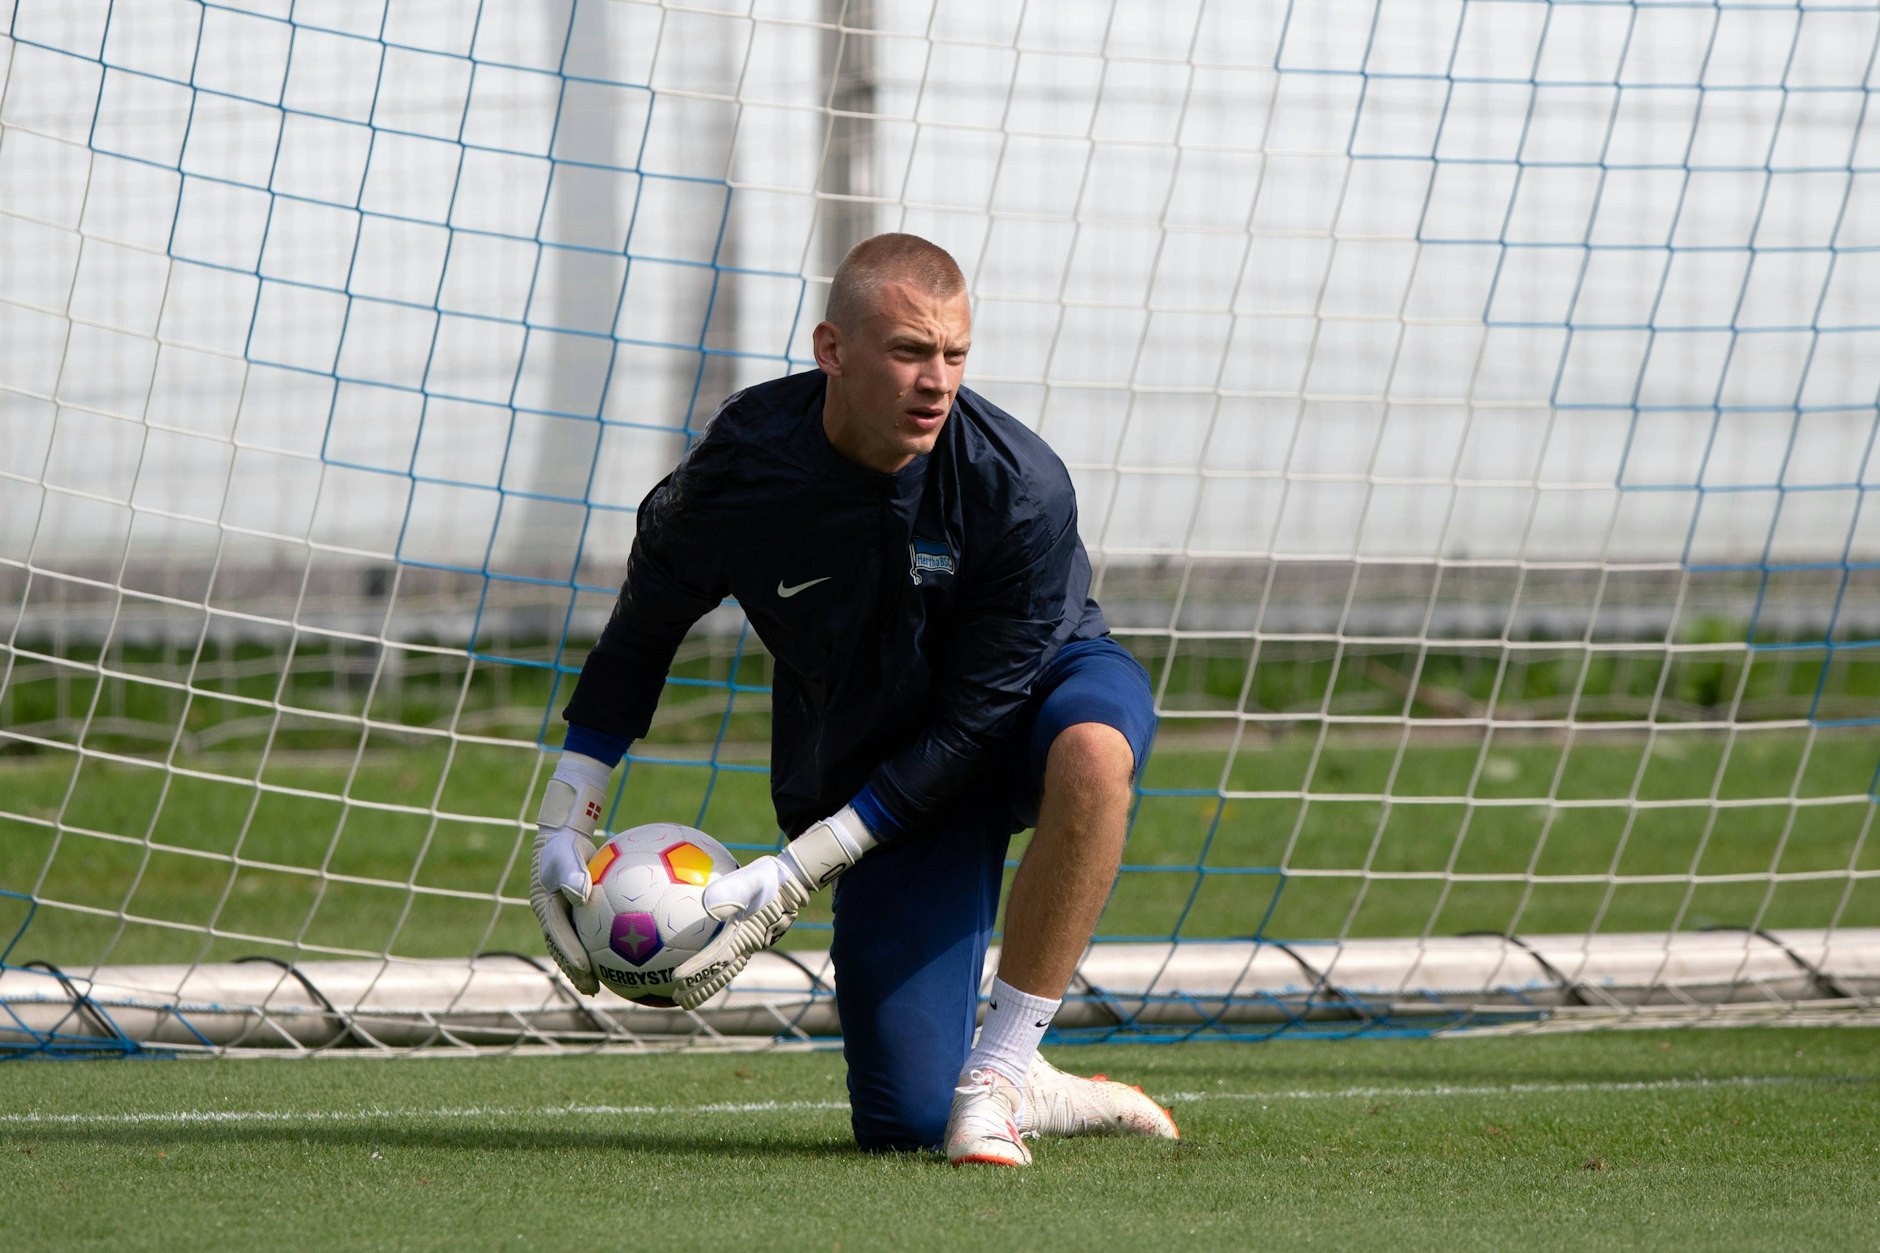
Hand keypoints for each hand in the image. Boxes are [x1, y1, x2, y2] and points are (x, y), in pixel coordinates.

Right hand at [526, 751, 613, 996]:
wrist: (563, 836)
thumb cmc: (565, 843)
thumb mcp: (566, 855)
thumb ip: (573, 873)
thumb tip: (582, 894)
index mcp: (545, 907)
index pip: (558, 937)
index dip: (571, 956)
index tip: (586, 970)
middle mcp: (552, 916)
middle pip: (564, 950)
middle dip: (577, 971)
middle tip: (593, 989)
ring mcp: (563, 917)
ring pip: (575, 946)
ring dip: (587, 967)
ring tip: (606, 984)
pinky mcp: (576, 914)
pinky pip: (590, 933)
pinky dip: (603, 947)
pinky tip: (625, 958)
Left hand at [671, 806, 877, 1009]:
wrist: (794, 878)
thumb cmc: (771, 876)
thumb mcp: (751, 879)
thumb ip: (730, 891)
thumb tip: (706, 907)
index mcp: (744, 934)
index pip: (717, 957)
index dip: (697, 971)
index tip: (677, 982)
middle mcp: (748, 943)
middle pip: (722, 971)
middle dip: (701, 987)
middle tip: (679, 1001)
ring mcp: (752, 941)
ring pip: (727, 967)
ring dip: (709, 981)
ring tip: (690, 993)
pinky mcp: (752, 935)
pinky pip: (731, 955)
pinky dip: (718, 966)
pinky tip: (707, 963)